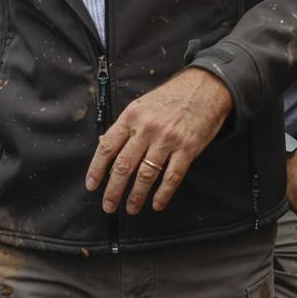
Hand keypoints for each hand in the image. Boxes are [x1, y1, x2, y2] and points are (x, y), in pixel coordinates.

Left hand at [85, 67, 232, 213]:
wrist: (204, 89)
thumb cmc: (169, 98)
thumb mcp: (141, 105)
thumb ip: (125, 126)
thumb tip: (104, 144)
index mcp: (131, 117)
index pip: (107, 146)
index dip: (97, 168)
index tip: (91, 184)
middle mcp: (146, 129)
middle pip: (124, 165)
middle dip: (113, 189)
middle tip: (108, 206)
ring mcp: (167, 140)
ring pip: (146, 174)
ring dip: (136, 195)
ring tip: (130, 208)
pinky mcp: (188, 149)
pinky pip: (172, 176)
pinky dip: (163, 193)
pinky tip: (156, 204)